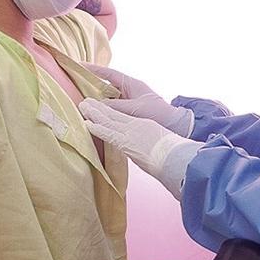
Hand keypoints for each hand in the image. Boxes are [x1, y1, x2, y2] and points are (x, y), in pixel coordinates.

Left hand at [79, 98, 200, 198]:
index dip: (111, 113)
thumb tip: (149, 156)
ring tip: (83, 107)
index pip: (124, 119)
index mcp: (146, 126)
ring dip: (94, 114)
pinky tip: (87, 123)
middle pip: (114, 115)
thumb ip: (152, 148)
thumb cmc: (174, 155)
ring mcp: (131, 133)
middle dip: (100, 109)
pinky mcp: (127, 142)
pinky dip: (97, 128)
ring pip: (108, 120)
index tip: (101, 109)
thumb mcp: (164, 146)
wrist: (177, 157)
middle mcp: (137, 126)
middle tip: (87, 103)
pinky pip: (108, 133)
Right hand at [83, 65, 193, 136]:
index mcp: (132, 84)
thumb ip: (114, 107)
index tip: (79, 65)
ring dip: (98, 102)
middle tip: (75, 87)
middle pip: (106, 86)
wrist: (175, 125)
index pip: (109, 74)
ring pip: (109, 100)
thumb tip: (95, 105)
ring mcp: (130, 102)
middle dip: (92, 87)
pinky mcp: (130, 113)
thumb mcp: (134, 109)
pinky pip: (114, 110)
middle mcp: (129, 91)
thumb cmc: (157, 113)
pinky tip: (97, 117)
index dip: (94, 70)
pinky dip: (105, 113)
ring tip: (82, 104)